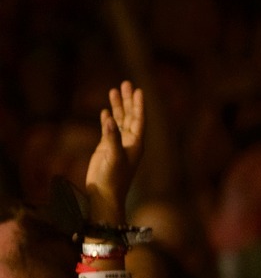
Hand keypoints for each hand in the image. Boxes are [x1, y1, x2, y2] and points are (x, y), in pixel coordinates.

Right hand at [86, 83, 143, 226]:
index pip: (139, 119)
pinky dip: (108, 119)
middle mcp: (129, 142)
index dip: (138, 105)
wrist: (104, 193)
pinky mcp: (107, 148)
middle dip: (127, 100)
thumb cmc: (113, 178)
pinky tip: (106, 111)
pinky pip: (109, 129)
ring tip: (114, 90)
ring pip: (119, 121)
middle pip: (130, 116)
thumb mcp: (113, 156)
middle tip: (125, 83)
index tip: (138, 90)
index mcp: (136, 143)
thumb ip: (111, 138)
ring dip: (117, 106)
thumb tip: (109, 119)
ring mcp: (118, 144)